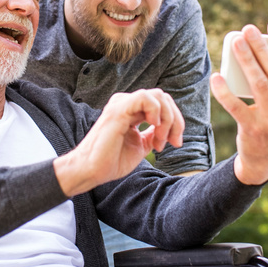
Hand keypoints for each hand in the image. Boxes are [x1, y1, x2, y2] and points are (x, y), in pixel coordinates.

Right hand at [53, 89, 183, 196]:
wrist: (92, 170)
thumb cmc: (111, 161)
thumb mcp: (140, 146)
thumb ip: (152, 134)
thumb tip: (167, 130)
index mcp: (132, 111)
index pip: (162, 104)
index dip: (175, 122)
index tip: (175, 143)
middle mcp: (126, 104)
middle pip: (163, 98)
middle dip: (175, 120)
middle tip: (173, 142)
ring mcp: (121, 105)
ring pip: (158, 96)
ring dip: (167, 118)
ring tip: (160, 139)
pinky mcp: (118, 110)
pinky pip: (144, 98)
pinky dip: (156, 111)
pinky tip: (153, 126)